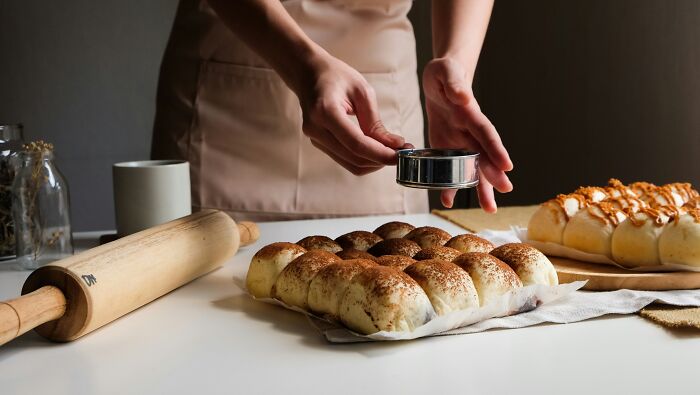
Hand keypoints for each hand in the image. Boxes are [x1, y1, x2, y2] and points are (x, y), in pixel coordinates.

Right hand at [291, 53, 406, 174]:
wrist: (308, 73)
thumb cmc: (336, 76)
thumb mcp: (361, 91)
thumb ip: (376, 122)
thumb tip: (395, 145)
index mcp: (325, 111)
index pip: (356, 143)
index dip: (380, 153)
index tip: (401, 154)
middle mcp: (316, 129)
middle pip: (354, 158)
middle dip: (381, 159)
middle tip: (402, 152)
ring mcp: (315, 139)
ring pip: (351, 164)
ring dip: (374, 162)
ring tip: (392, 151)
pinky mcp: (319, 143)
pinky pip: (345, 159)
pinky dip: (364, 159)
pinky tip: (377, 149)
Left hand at [423, 57, 512, 211]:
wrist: (441, 80)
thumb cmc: (444, 74)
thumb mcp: (444, 72)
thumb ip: (453, 82)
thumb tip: (463, 96)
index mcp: (470, 113)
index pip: (485, 133)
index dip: (495, 149)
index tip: (507, 166)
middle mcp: (470, 131)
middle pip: (484, 156)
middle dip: (493, 174)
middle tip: (504, 192)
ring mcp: (461, 141)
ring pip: (473, 168)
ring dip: (480, 188)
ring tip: (489, 209)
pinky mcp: (449, 148)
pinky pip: (451, 169)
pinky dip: (449, 185)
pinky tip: (448, 201)